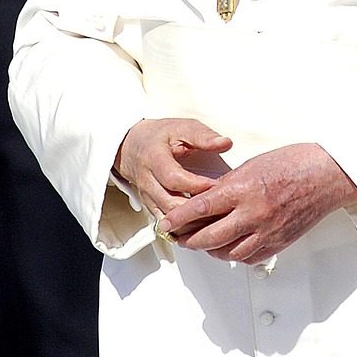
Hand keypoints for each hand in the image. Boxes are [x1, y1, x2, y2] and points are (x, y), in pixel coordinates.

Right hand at [114, 117, 229, 218]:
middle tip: (218, 207)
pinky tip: (199, 227)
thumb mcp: (181, 127)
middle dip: (194, 209)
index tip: (216, 185)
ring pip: (166, 217)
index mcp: (154, 158)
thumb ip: (203, 136)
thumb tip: (225, 143)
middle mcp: (147, 180)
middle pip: (168, 203)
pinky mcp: (150, 206)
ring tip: (212, 220)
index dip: (196, 185)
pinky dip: (182, 228)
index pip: (173, 178)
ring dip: (189, 223)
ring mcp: (147, 196)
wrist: (131, 146)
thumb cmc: (159, 136)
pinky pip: (164, 222)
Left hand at [159, 143, 356, 264]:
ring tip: (203, 242)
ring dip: (211, 250)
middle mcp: (254, 214)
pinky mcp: (279, 242)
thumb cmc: (295, 163)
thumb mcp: (252, 165)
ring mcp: (267, 231)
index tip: (167, 222)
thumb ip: (228, 186)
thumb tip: (208, 200)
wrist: (329, 175)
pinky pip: (249, 258)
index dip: (178, 219)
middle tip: (179, 236)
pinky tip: (230, 247)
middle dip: (188, 239)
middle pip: (208, 238)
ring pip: (227, 253)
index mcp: (244, 190)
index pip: (200, 209)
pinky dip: (235, 254)